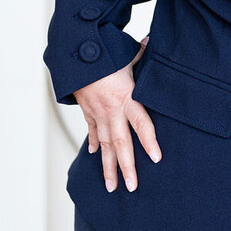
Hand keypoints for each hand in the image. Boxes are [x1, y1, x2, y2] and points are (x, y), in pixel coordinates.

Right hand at [72, 36, 160, 192]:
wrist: (74, 53)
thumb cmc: (104, 52)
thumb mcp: (128, 54)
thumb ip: (143, 55)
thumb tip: (153, 43)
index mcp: (126, 97)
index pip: (141, 124)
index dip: (149, 141)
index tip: (156, 158)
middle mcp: (112, 110)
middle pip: (121, 143)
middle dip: (126, 167)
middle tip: (132, 187)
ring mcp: (98, 113)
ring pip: (105, 145)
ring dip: (108, 167)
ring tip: (112, 186)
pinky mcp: (88, 111)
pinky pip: (93, 131)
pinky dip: (96, 144)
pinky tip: (97, 155)